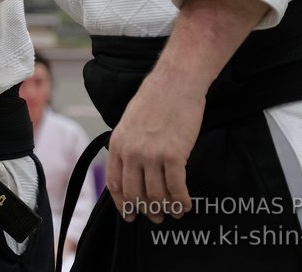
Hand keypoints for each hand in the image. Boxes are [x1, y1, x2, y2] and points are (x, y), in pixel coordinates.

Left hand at [105, 67, 202, 224]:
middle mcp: (131, 153)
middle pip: (135, 194)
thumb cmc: (156, 98)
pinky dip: (181, 201)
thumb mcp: (130, 121)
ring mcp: (151, 155)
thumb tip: (132, 167)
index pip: (115, 184)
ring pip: (156, 195)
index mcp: (117, 144)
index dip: (122, 203)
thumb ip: (128, 145)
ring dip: (165, 208)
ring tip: (173, 212)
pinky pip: (176, 188)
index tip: (129, 215)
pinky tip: (186, 205)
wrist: (176, 82)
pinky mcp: (173, 156)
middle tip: (155, 218)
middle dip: (145, 211)